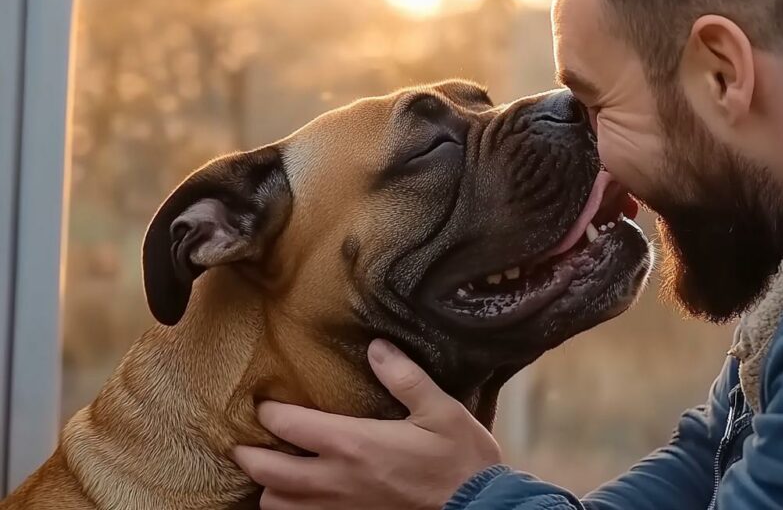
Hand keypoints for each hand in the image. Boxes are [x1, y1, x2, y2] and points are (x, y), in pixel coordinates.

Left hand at [232, 339, 501, 509]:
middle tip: (245, 442)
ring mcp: (340, 509)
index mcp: (354, 444)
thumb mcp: (441, 409)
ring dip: (269, 488)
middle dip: (248, 454)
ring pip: (277, 505)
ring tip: (274, 473)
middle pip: (266, 472)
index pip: (288, 425)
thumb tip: (377, 346)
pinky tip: (300, 499)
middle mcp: (336, 480)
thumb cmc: (461, 460)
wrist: (479, 509)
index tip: (265, 402)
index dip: (268, 412)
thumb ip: (405, 377)